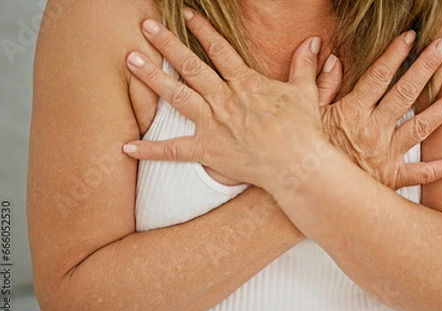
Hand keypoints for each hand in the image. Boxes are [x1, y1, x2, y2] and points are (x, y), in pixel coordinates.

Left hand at [122, 10, 328, 188]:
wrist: (298, 165)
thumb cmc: (304, 130)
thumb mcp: (306, 92)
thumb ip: (304, 65)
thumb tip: (314, 42)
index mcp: (246, 83)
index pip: (219, 50)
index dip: (202, 30)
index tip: (187, 14)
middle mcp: (225, 99)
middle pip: (190, 66)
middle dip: (167, 44)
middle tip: (146, 27)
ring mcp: (214, 125)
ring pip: (177, 96)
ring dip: (152, 77)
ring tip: (130, 60)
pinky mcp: (208, 151)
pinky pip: (174, 150)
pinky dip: (150, 150)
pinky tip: (126, 147)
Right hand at [316, 33, 441, 189]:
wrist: (310, 196)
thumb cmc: (304, 155)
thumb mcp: (304, 116)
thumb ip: (317, 84)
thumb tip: (329, 56)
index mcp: (351, 113)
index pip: (378, 77)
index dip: (394, 54)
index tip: (410, 37)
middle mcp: (373, 130)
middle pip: (405, 93)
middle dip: (426, 66)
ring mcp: (386, 154)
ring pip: (422, 127)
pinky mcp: (392, 178)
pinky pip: (424, 174)